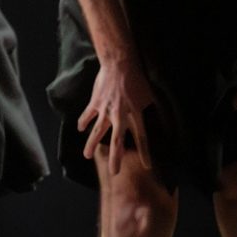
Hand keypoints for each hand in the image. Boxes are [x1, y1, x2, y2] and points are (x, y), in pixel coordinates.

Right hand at [78, 48, 153, 177]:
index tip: (147, 167)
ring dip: (92, 145)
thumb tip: (156, 120)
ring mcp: (106, 110)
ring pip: (97, 132)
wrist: (119, 64)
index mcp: (136, 114)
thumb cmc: (137, 79)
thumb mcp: (150, 96)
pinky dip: (84, 122)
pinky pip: (88, 115)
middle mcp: (120, 116)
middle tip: (115, 172)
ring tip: (87, 155)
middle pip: (117, 141)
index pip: (142, 138)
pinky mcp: (95, 103)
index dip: (145, 153)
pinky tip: (80, 129)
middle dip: (116, 158)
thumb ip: (150, 110)